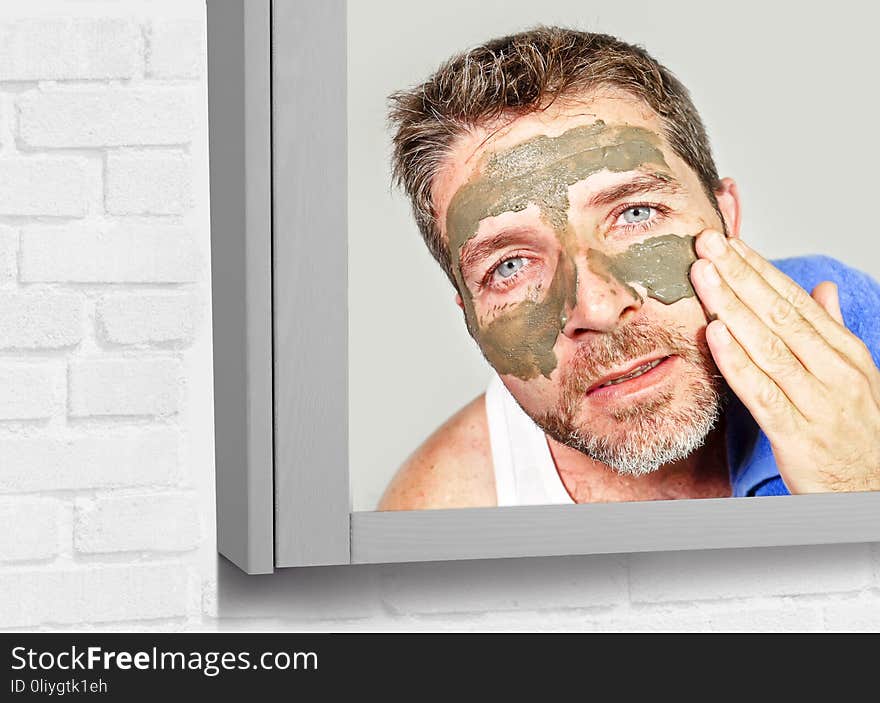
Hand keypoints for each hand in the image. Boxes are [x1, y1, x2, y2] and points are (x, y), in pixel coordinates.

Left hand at [689, 229, 879, 493]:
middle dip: (739, 275)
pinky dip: (737, 361)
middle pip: (777, 313)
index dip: (758, 268)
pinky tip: (713, 335)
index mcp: (844, 352)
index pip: (794, 300)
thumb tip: (823, 288)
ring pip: (767, 345)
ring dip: (731, 307)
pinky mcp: (797, 434)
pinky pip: (762, 392)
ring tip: (702, 276)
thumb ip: (833, 331)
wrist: (872, 491)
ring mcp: (817, 402)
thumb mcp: (855, 375)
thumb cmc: (856, 431)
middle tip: (707, 243)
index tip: (727, 242)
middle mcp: (833, 371)